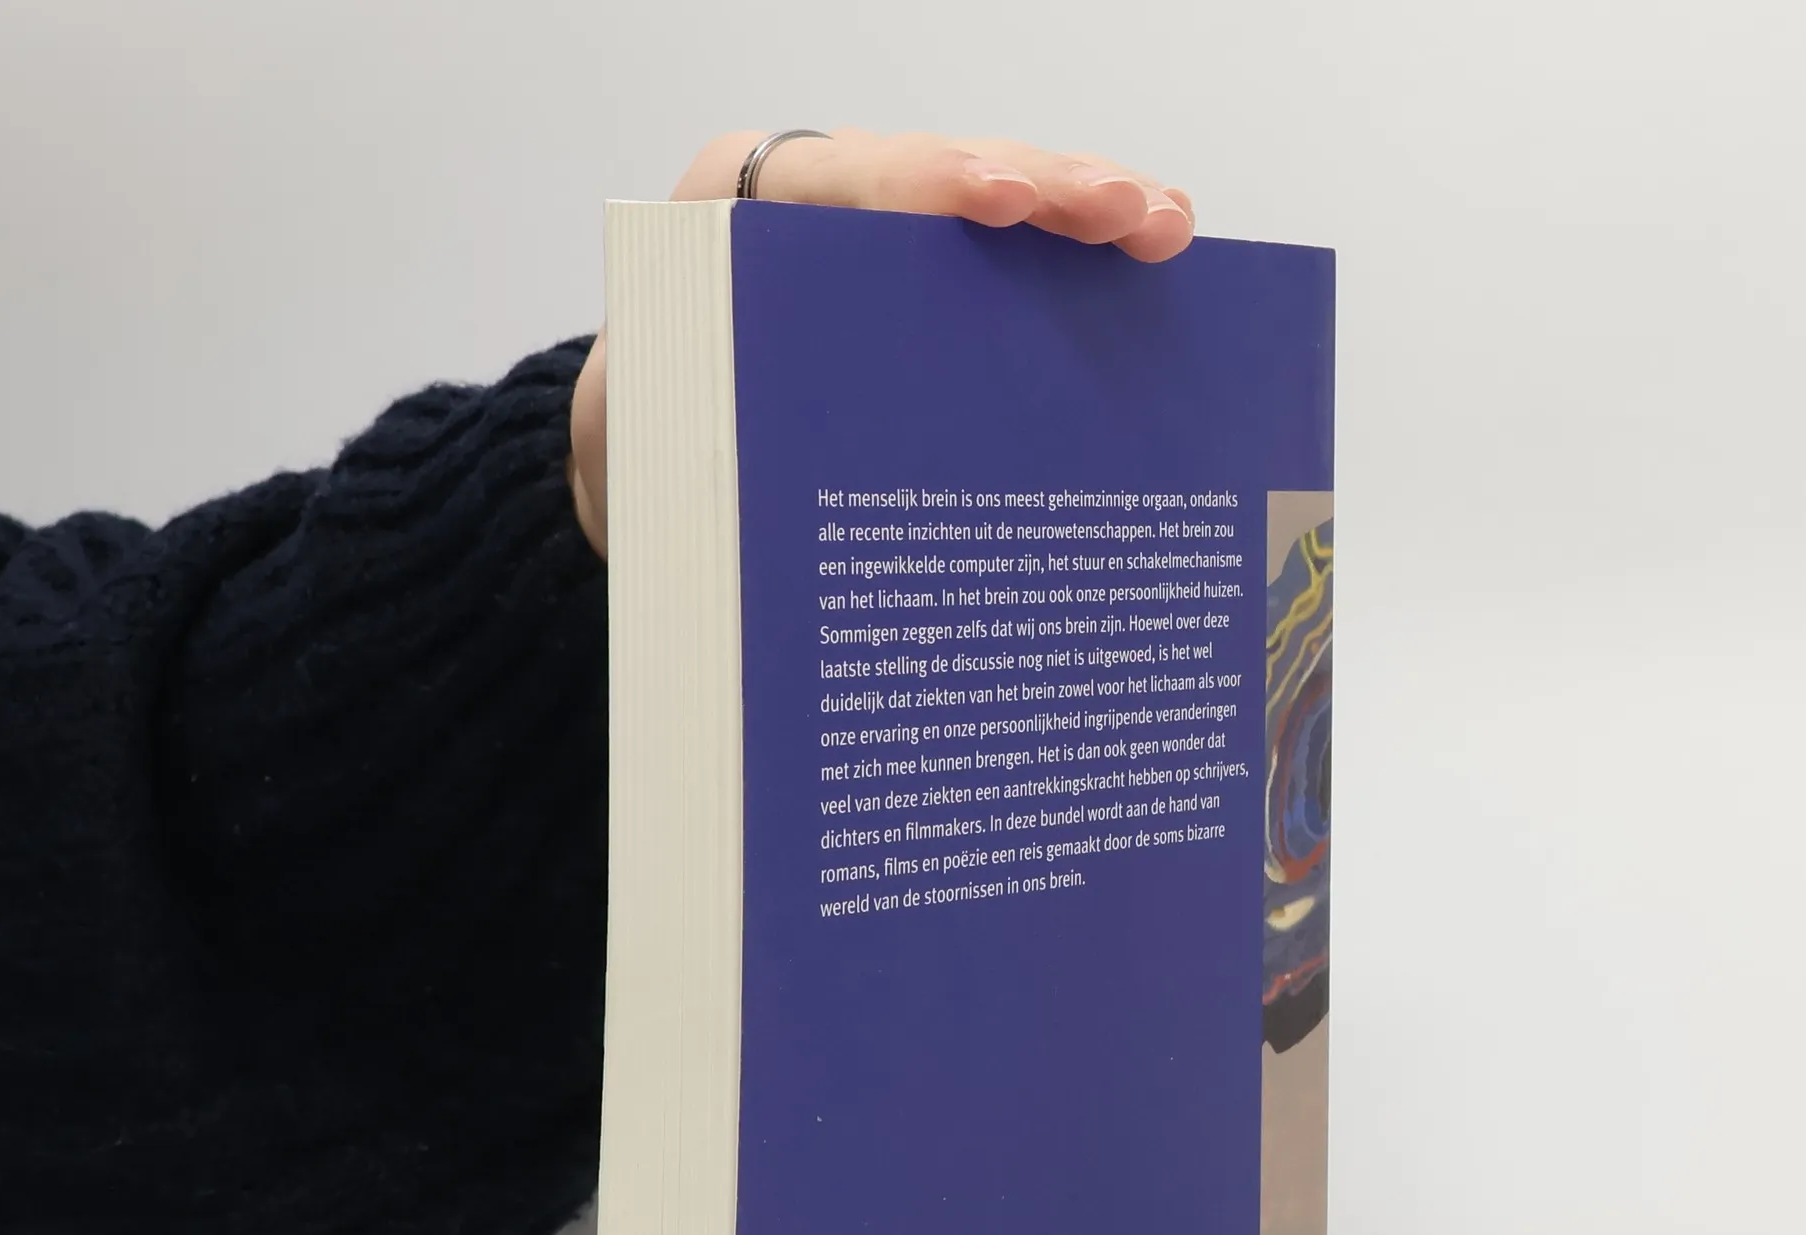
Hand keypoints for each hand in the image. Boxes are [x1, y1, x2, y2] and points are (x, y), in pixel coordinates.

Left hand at [568, 130, 1196, 554]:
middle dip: (1042, 186)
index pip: (840, 177)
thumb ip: (693, 429)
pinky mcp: (930, 280)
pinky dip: (1081, 253)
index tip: (997, 202)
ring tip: (1164, 225)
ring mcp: (886, 235)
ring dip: (1088, 206)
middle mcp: (819, 201)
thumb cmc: (644, 444)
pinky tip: (1153, 248)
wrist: (642, 452)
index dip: (924, 185)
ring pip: (996, 198)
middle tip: (1124, 212)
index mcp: (732, 213)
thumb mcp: (643, 434)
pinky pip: (1011, 254)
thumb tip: (773, 492)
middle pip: (942, 171)